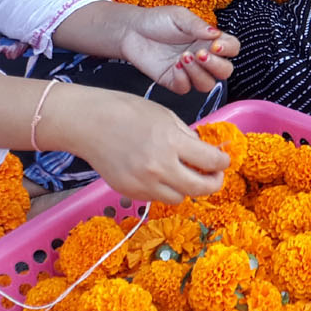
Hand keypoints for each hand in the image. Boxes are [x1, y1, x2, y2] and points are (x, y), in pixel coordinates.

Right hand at [45, 85, 229, 204]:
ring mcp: (143, 183)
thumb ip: (187, 137)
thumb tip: (206, 152)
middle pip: (200, 189)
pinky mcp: (130, 192)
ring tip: (182, 174)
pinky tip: (158, 174)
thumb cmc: (125, 111)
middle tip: (214, 176)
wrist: (87, 123)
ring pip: (179, 198)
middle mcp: (159, 168)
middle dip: (213, 183)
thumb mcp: (165, 116)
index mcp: (171, 142)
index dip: (222, 162)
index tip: (223, 160)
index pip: (211, 161)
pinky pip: (156, 198)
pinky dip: (163, 189)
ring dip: (186, 188)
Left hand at [116, 6, 239, 93]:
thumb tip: (216, 34)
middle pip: (225, 71)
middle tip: (200, 54)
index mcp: (208, 40)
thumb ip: (198, 25)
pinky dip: (183, 79)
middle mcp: (203, 58)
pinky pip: (186, 88)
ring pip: (207, 84)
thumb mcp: (179, 16)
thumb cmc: (157, 21)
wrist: (131, 31)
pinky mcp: (174, 81)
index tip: (215, 45)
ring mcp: (189, 71)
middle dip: (216, 65)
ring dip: (199, 73)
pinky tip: (174, 66)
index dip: (228, 49)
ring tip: (183, 58)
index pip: (232, 49)